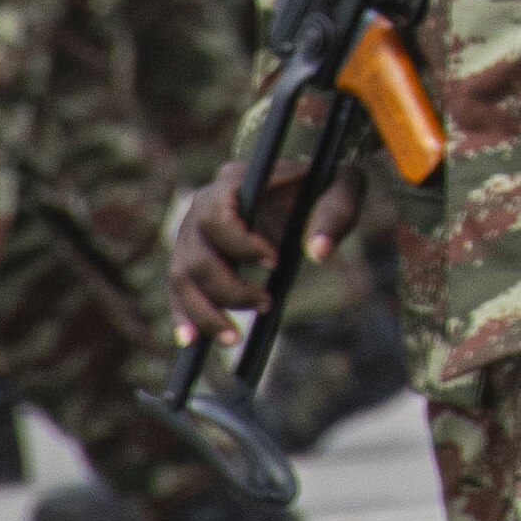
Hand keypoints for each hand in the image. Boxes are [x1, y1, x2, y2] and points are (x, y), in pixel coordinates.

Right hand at [168, 158, 363, 346]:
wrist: (306, 189)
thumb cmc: (322, 186)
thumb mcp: (342, 188)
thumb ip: (335, 214)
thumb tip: (318, 252)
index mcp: (235, 180)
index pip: (216, 216)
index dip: (240, 244)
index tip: (275, 262)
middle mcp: (204, 202)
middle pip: (196, 254)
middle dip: (228, 289)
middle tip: (267, 304)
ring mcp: (193, 230)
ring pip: (182, 276)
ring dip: (204, 313)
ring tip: (234, 339)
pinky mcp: (193, 255)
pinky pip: (178, 288)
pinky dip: (183, 314)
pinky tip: (191, 340)